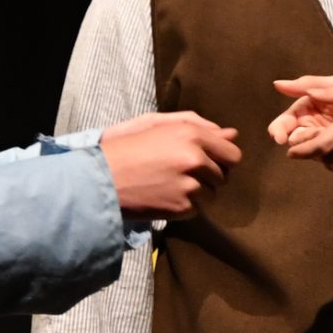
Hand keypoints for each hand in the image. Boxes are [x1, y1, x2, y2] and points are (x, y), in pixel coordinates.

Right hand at [100, 111, 239, 219]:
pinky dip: (184, 206)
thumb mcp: (158, 124)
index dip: (220, 160)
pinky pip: (197, 209)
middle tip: (181, 174)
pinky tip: (163, 196)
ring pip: (212, 194)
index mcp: (192, 134)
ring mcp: (190, 185)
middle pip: (223, 176)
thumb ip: (199, 125)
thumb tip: (232, 134)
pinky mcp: (182, 207)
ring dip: (197, 193)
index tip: (205, 162)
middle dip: (208, 177)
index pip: (232, 154)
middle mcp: (196, 159)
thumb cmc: (127, 146)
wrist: (100, 177)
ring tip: (169, 185)